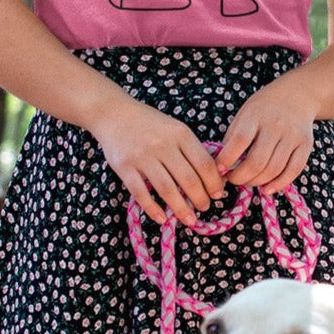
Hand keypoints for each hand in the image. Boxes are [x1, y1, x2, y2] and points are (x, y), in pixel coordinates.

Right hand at [94, 97, 224, 225]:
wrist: (114, 114)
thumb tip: (213, 176)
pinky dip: (153, 209)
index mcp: (180, 133)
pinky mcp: (124, 167)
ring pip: (167, 189)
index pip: (204, 163)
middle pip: (188, 179)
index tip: (218, 194)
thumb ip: (191, 149)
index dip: (214, 182)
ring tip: (190, 220)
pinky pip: (141, 193)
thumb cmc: (150, 123)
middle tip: (205, 208)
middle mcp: (163, 145)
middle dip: (200, 198)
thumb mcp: (175, 128)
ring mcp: (142, 156)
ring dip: (181, 208)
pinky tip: (162, 218)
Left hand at [216, 77, 315, 194]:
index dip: (227, 159)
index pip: (240, 141)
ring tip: (248, 182)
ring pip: (274, 169)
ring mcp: (293, 136)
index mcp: (255, 115)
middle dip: (240, 177)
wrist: (297, 96)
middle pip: (257, 161)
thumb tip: (221, 168)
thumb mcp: (243, 115)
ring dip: (257, 182)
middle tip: (233, 179)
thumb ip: (233, 139)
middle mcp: (276, 125)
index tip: (219, 169)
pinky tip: (267, 189)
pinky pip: (293, 170)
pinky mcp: (306, 145)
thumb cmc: (263, 109)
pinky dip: (279, 184)